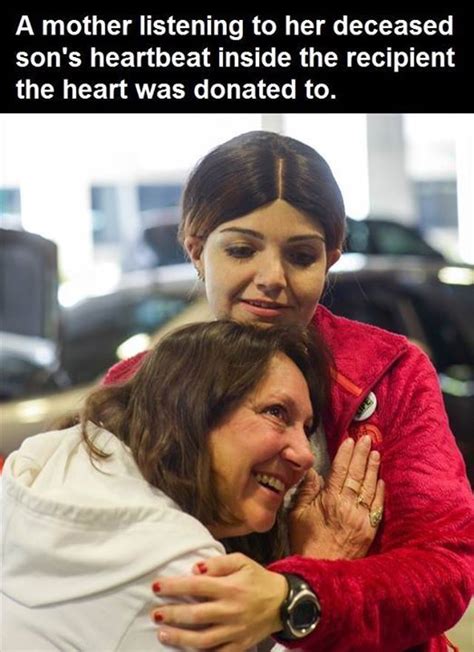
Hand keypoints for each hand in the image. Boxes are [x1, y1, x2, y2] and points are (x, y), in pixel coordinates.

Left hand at [150, 553, 286, 650]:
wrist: (284, 602)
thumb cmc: (258, 579)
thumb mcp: (242, 561)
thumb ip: (218, 563)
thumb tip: (194, 568)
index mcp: (230, 587)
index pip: (196, 586)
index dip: (174, 587)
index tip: (156, 586)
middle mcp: (231, 611)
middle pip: (196, 615)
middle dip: (172, 614)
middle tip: (155, 613)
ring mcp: (235, 631)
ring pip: (202, 639)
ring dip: (179, 637)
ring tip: (162, 633)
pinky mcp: (239, 646)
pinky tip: (185, 649)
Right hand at [289, 435, 384, 558]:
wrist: (322, 570)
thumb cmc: (305, 541)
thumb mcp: (297, 515)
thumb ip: (306, 491)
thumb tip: (312, 471)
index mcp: (329, 500)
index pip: (340, 471)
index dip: (345, 454)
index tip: (350, 440)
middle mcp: (348, 506)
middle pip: (356, 475)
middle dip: (362, 455)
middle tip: (367, 439)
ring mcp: (361, 518)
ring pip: (369, 487)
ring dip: (373, 469)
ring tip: (376, 453)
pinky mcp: (370, 530)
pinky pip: (377, 506)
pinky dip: (379, 491)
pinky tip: (381, 479)